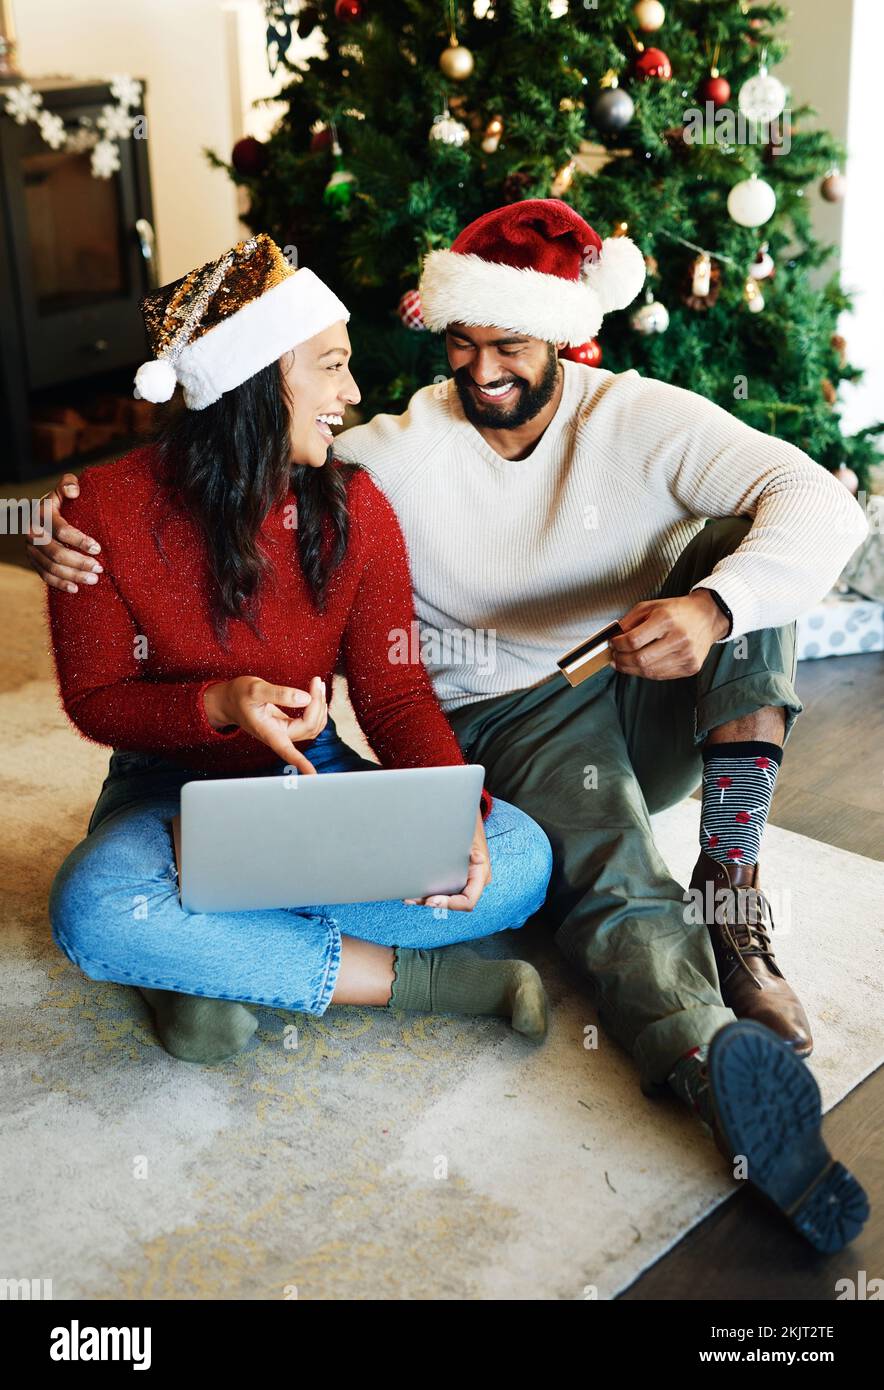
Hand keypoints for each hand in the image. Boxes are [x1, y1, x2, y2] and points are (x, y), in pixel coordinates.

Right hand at [25, 473, 103, 592]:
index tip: (98, 548)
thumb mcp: (65, 488)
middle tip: (99, 568)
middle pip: (56, 552)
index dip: (79, 540)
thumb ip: (69, 484)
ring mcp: (31, 548)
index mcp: (42, 513)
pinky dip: (59, 584)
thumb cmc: (63, 501)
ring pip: (51, 567)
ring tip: (94, 579)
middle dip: (79, 562)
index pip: (61, 530)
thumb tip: (74, 492)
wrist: (45, 514)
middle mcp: (34, 531)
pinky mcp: (33, 560)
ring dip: (73, 575)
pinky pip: (44, 576)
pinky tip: (75, 589)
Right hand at [203, 675, 327, 772]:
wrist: (231, 701)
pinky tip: (315, 693)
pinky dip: (318, 707)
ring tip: (316, 684)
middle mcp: (280, 735)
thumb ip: (280, 694)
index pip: (287, 751)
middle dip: (317, 703)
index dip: (300, 763)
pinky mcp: (291, 726)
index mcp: (268, 731)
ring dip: (320, 705)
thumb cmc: (240, 696)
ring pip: (314, 725)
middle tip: (315, 681)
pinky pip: (312, 721)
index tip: (313, 775)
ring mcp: (286, 732)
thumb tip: (305, 698)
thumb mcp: (256, 689)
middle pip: (309, 727)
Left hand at [403, 809, 491, 911]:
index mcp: (480, 878)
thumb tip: (477, 858)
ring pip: (443, 898)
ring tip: (407, 897)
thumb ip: (475, 852)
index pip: (467, 901)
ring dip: (424, 899)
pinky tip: (410, 892)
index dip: (451, 904)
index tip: (432, 900)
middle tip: (412, 899)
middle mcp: (471, 884)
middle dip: (432, 903)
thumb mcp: (474, 841)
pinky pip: (438, 890)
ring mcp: (460, 883)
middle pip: (452, 903)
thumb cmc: (471, 833)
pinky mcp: (450, 880)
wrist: (468, 826)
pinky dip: (424, 892)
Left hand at [609, 591, 727, 679]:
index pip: (633, 640)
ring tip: (624, 662)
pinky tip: (640, 666)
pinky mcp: (691, 667)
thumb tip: (613, 638)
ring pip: (649, 672)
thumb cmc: (677, 611)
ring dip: (631, 669)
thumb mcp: (650, 607)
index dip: (618, 645)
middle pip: (640, 659)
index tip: (613, 643)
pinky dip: (646, 672)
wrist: (707, 617)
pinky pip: (661, 676)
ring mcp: (686, 655)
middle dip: (621, 660)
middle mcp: (679, 638)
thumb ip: (629, 621)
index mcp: (666, 619)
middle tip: (615, 656)